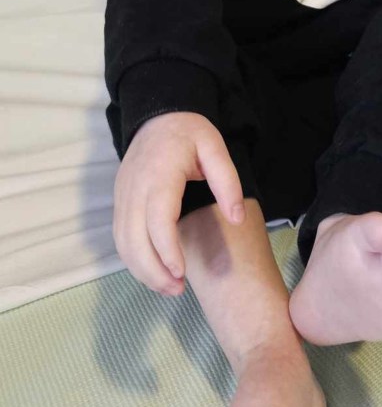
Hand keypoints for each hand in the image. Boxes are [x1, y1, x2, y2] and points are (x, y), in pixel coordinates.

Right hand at [113, 111, 244, 294]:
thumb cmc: (189, 133)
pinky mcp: (119, 200)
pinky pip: (120, 236)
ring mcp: (122, 194)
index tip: (181, 272)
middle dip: (153, 270)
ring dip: (141, 270)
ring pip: (122, 242)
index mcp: (160, 173)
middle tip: (178, 290)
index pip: (157, 219)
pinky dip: (133, 259)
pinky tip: (154, 271)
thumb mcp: (215, 147)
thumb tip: (236, 218)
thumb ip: (228, 182)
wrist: (158, 116)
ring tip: (169, 288)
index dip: (167, 250)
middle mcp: (134, 187)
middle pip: (133, 238)